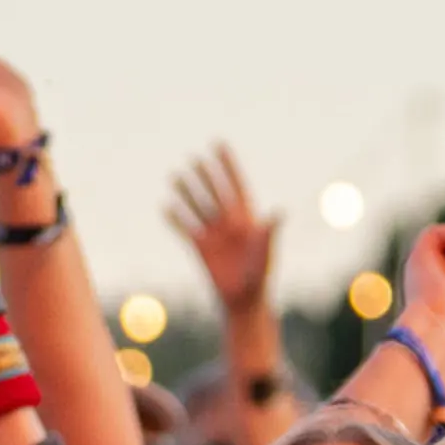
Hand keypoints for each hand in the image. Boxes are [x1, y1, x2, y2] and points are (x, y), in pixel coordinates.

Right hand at [166, 146, 280, 313]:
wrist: (243, 300)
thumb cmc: (259, 276)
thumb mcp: (266, 253)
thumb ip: (269, 232)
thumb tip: (278, 212)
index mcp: (246, 218)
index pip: (236, 184)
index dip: (227, 165)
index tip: (219, 145)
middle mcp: (229, 222)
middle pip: (214, 192)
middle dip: (205, 175)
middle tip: (194, 158)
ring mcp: (213, 233)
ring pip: (197, 206)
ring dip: (187, 192)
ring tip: (175, 176)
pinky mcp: (199, 247)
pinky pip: (184, 228)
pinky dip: (175, 218)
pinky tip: (165, 207)